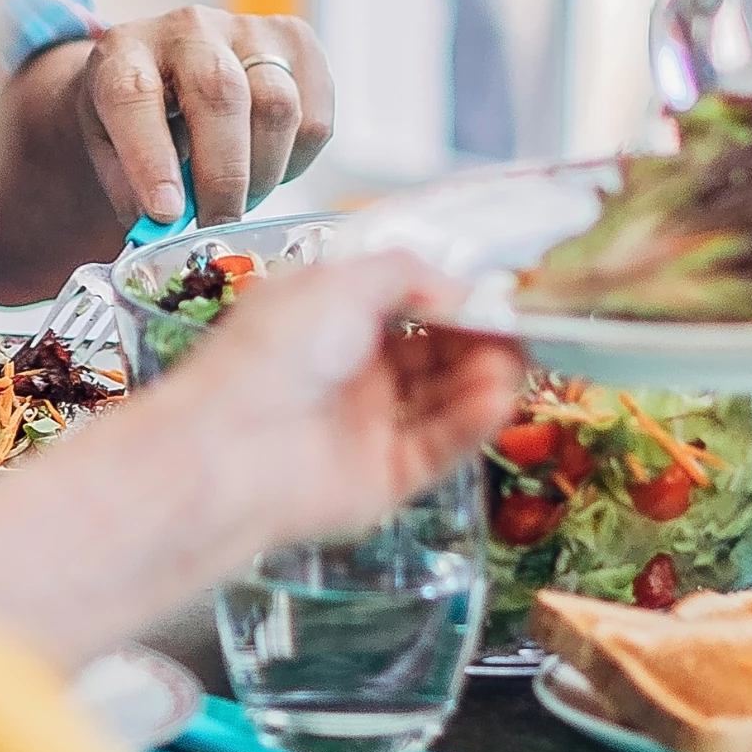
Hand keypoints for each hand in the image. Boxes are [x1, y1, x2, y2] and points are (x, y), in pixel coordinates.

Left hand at [70, 7, 333, 226]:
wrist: (174, 69)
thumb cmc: (140, 118)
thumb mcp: (109, 151)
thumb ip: (129, 190)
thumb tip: (161, 231)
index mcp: (124, 52)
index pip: (133, 94)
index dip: (150, 157)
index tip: (166, 212)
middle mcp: (187, 28)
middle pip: (221, 93)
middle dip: (224, 176)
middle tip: (218, 226)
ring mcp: (248, 29)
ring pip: (277, 106)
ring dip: (263, 174)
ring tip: (239, 200)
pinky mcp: (296, 43)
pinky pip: (314, 118)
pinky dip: (294, 162)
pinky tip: (265, 167)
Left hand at [125, 250, 518, 552]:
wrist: (229, 449)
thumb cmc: (269, 355)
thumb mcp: (338, 284)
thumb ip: (403, 273)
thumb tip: (456, 285)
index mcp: (330, 320)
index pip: (410, 307)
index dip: (456, 302)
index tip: (502, 296)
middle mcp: (351, 372)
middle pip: (435, 354)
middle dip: (480, 340)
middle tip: (522, 331)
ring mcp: (368, 427)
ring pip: (444, 400)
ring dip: (483, 378)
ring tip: (513, 364)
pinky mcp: (384, 478)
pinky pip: (439, 445)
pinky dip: (471, 422)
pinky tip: (498, 398)